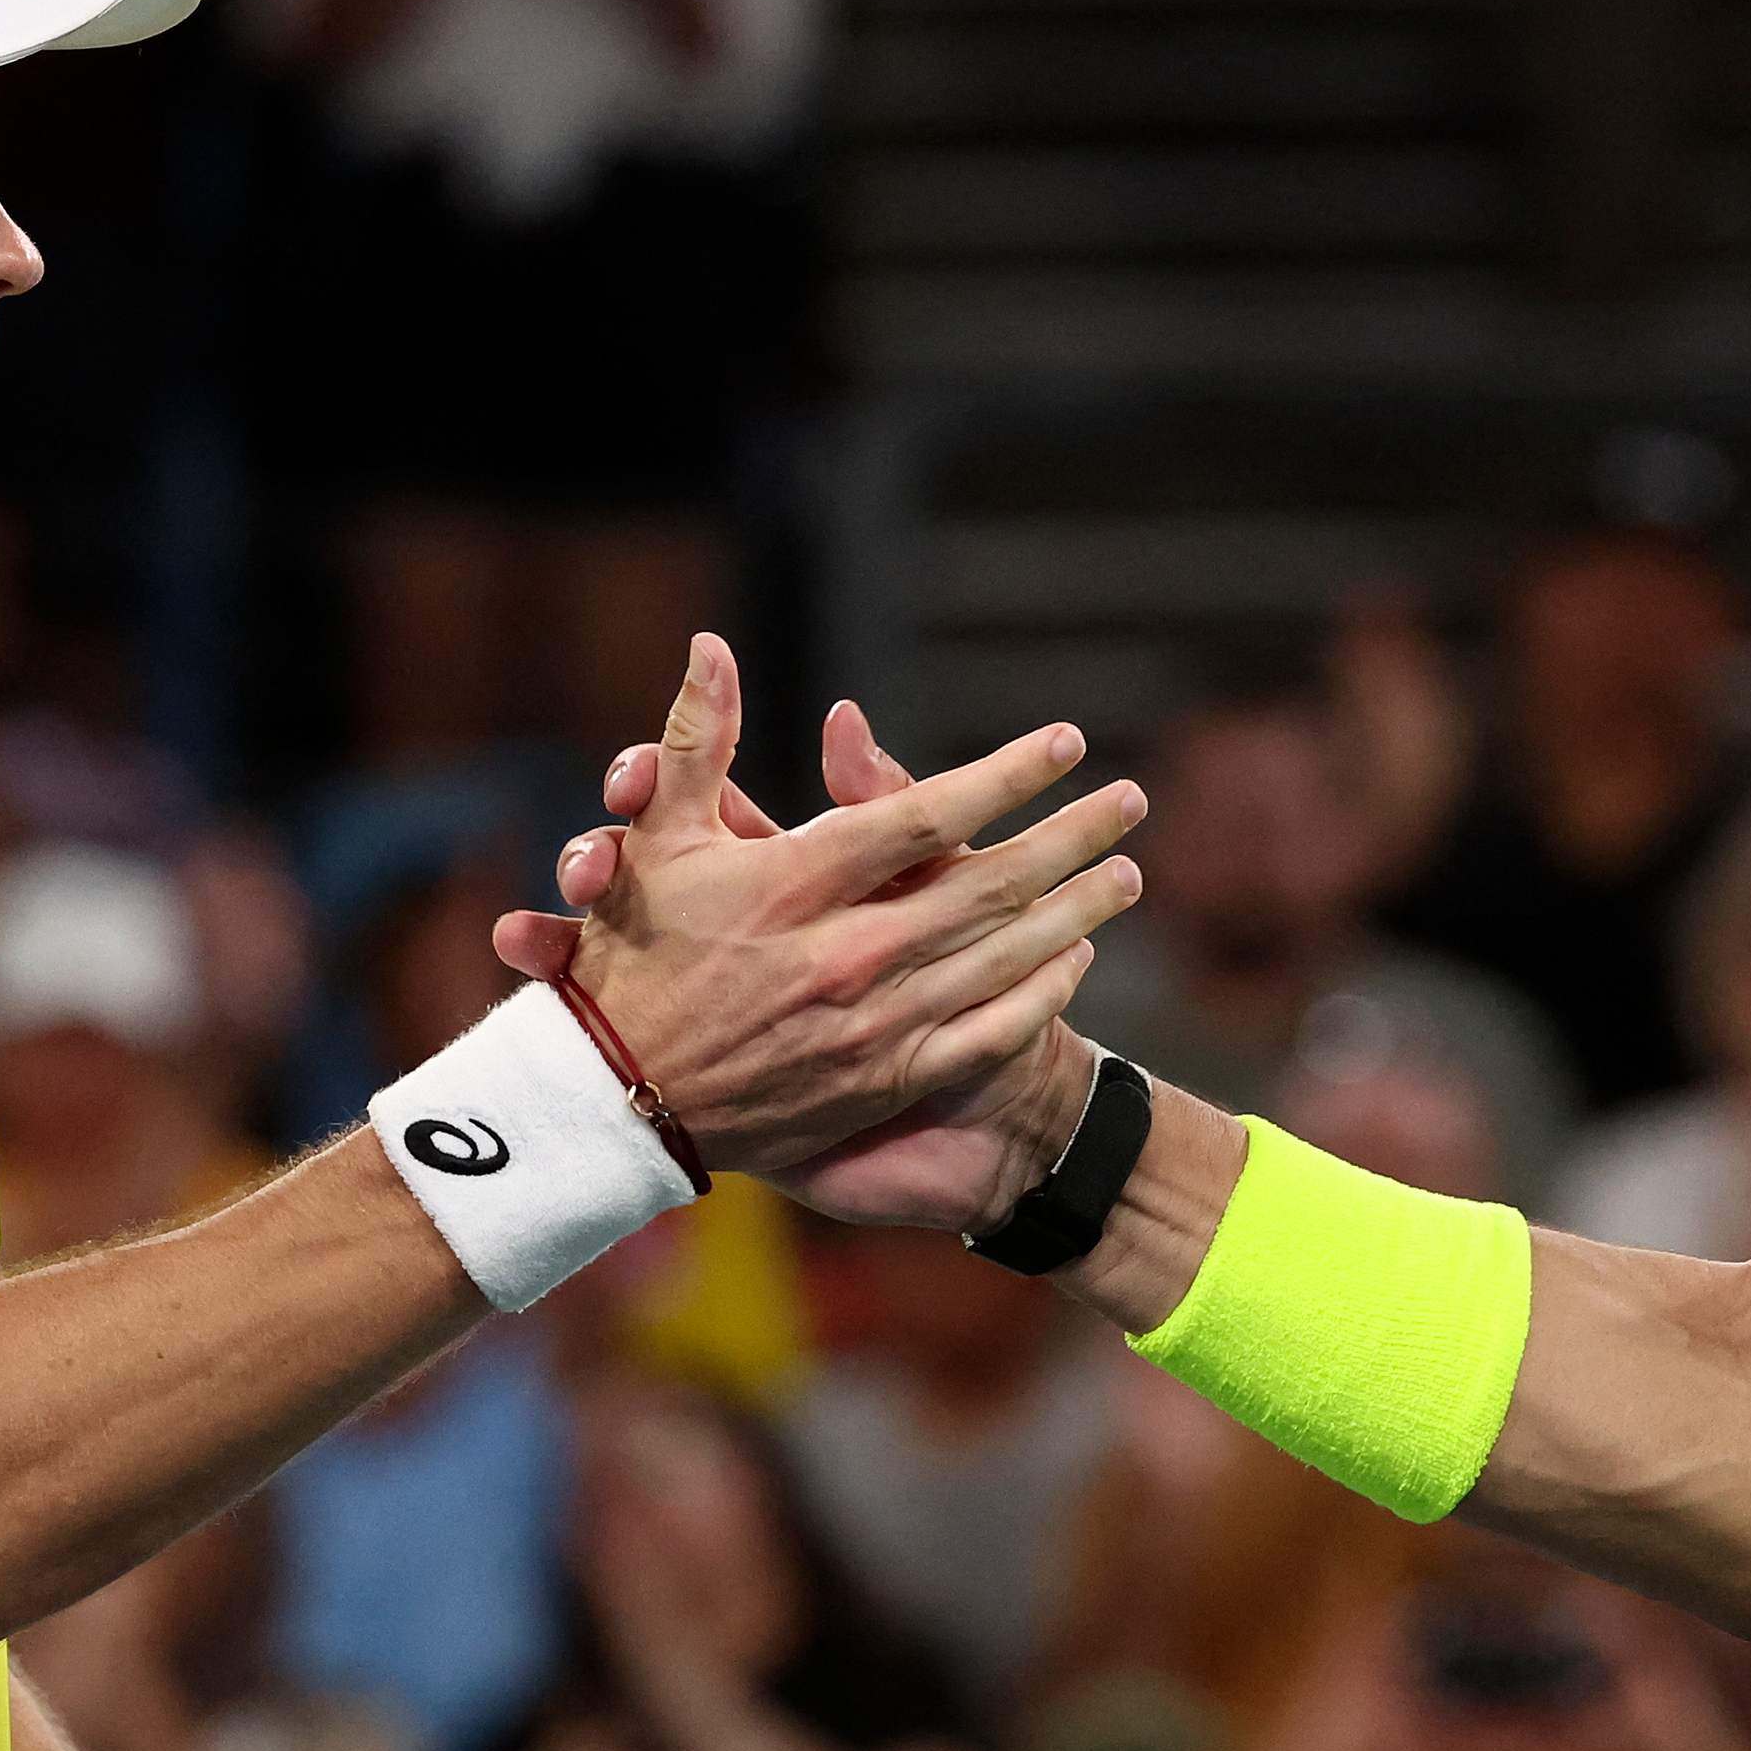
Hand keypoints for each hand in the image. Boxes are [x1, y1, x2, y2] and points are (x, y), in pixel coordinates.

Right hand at [493, 638, 1138, 1180]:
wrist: (617, 1104)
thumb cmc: (631, 955)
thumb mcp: (655, 841)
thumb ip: (696, 742)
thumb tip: (712, 645)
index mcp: (794, 882)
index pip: (925, 813)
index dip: (1005, 776)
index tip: (1068, 742)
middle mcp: (844, 951)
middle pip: (988, 884)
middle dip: (1069, 837)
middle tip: (1132, 800)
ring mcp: (871, 1023)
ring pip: (1001, 957)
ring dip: (1075, 912)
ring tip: (1127, 873)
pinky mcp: (884, 1081)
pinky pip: (985, 1032)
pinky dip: (1038, 993)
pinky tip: (1075, 961)